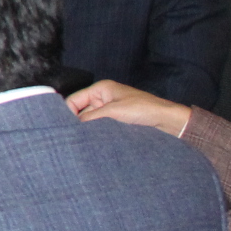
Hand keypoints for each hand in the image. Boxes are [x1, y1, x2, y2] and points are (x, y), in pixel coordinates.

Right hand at [68, 79, 191, 136]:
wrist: (166, 119)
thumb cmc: (142, 109)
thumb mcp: (113, 112)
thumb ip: (90, 118)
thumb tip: (71, 128)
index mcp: (101, 89)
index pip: (74, 100)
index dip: (67, 114)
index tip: (64, 130)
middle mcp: (103, 97)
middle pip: (80, 110)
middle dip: (76, 123)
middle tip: (71, 138)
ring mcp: (110, 109)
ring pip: (90, 120)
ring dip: (87, 129)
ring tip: (81, 142)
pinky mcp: (116, 120)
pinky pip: (100, 126)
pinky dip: (96, 133)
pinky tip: (93, 141)